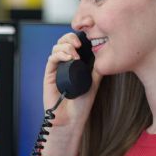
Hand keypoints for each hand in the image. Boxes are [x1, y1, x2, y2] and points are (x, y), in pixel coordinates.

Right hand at [41, 32, 102, 155]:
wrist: (71, 118)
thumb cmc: (82, 104)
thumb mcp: (94, 82)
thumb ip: (97, 69)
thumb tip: (105, 55)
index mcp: (76, 63)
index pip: (75, 43)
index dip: (79, 37)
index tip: (87, 39)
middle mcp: (65, 63)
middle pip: (64, 42)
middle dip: (70, 38)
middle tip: (79, 44)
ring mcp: (57, 68)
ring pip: (57, 47)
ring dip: (65, 46)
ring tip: (74, 55)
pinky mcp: (49, 74)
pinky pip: (52, 59)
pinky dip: (59, 55)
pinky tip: (68, 58)